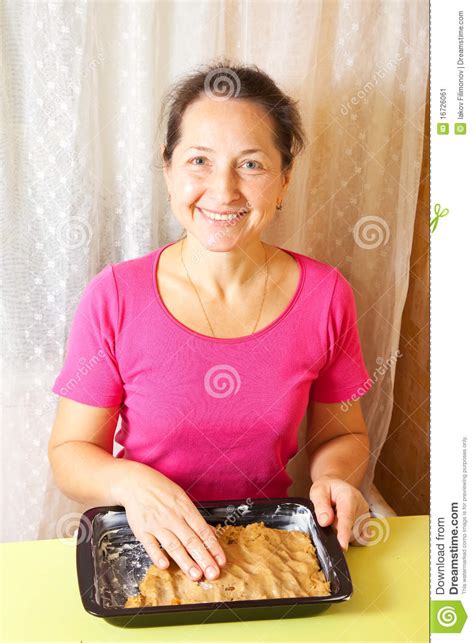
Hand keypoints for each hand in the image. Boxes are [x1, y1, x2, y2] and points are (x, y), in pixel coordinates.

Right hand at [117, 463, 226, 581]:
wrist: (136, 483)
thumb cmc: (161, 490)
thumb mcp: (182, 498)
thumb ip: (195, 518)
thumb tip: (211, 533)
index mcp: (185, 509)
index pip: (203, 531)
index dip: (213, 547)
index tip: (221, 561)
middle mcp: (173, 517)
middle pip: (191, 540)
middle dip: (203, 558)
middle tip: (213, 574)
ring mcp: (157, 524)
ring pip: (173, 545)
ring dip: (185, 561)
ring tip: (195, 575)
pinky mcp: (142, 530)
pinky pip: (150, 545)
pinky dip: (158, 555)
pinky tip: (165, 565)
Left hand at [309, 475, 369, 550]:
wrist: (336, 487)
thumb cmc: (327, 489)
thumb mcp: (318, 491)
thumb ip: (320, 505)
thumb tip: (325, 522)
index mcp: (349, 496)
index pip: (347, 517)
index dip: (344, 532)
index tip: (342, 546)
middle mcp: (361, 506)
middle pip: (349, 530)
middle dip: (336, 530)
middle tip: (327, 517)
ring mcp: (366, 516)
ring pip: (354, 536)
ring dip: (342, 533)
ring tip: (336, 519)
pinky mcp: (367, 524)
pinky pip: (360, 539)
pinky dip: (350, 537)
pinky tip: (344, 527)